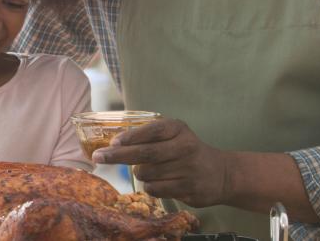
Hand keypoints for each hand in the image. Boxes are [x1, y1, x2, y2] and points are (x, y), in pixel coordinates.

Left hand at [92, 117, 230, 207]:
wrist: (220, 173)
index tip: (112, 142)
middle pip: (144, 154)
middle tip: (99, 157)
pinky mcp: (189, 189)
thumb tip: (113, 143)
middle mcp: (184, 147)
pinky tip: (159, 181)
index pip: (150, 131)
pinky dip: (150, 186)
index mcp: (178, 129)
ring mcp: (188, 169)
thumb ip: (149, 135)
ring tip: (148, 170)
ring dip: (139, 174)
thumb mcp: (173, 135)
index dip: (130, 137)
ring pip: (146, 174)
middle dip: (118, 156)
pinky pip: (155, 189)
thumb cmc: (186, 150)